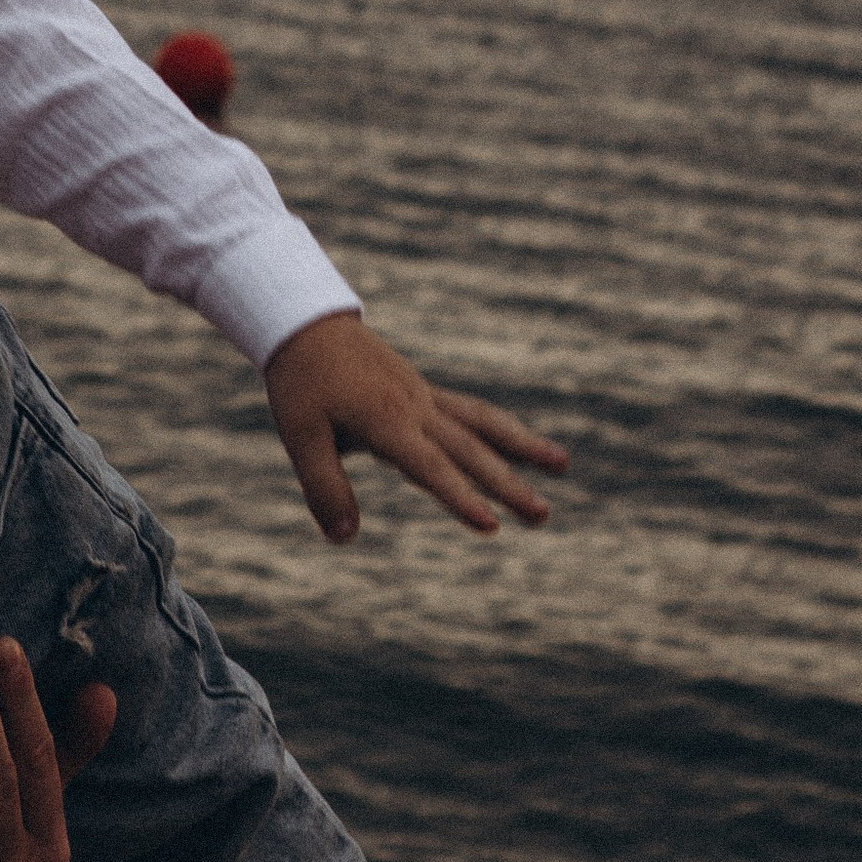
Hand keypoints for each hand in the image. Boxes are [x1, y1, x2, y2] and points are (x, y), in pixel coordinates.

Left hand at [264, 309, 568, 541]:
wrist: (304, 322)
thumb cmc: (300, 382)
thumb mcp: (300, 436)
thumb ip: (324, 488)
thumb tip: (344, 539)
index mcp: (386, 420)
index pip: (430, 467)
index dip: (460, 498)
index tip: (491, 526)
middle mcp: (415, 407)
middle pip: (470, 451)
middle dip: (508, 485)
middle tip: (544, 516)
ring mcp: (423, 396)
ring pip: (482, 424)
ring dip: (522, 446)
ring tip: (562, 465)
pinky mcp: (423, 391)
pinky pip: (470, 411)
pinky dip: (500, 428)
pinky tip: (521, 444)